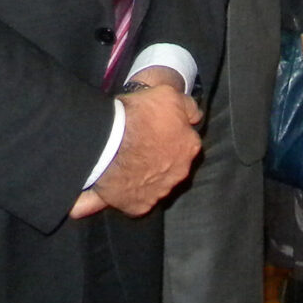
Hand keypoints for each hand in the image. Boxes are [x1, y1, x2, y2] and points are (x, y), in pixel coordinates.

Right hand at [70, 76, 201, 217]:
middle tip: (138, 146)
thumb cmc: (140, 116)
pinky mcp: (138, 206)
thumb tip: (195, 116)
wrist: (107, 143)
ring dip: (143, 176)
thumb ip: (187, 107)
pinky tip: (108, 193)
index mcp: (189, 147)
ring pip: (153, 183)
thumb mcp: (169, 95)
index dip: (170, 132)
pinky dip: (123, 198)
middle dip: (159, 157)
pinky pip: (132, 203)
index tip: (154, 129)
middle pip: (171, 164)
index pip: (185, 139)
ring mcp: (159, 192)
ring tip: (122, 166)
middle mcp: (179, 173)